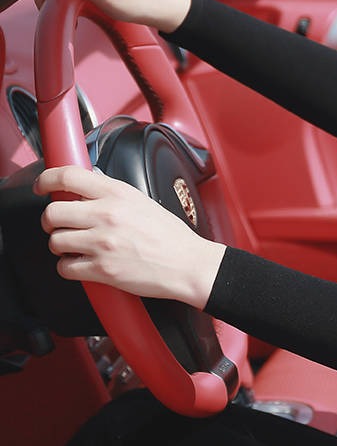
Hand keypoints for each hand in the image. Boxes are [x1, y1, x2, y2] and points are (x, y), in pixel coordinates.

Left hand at [36, 166, 225, 308]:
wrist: (186, 263)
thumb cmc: (170, 235)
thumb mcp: (142, 201)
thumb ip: (112, 194)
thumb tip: (84, 191)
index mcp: (117, 193)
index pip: (68, 176)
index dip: (46, 180)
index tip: (41, 186)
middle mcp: (107, 215)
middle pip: (52, 213)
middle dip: (51, 221)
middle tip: (60, 225)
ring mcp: (102, 243)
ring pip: (55, 241)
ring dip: (61, 245)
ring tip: (78, 247)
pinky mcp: (101, 269)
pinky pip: (64, 267)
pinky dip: (69, 267)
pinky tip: (84, 263)